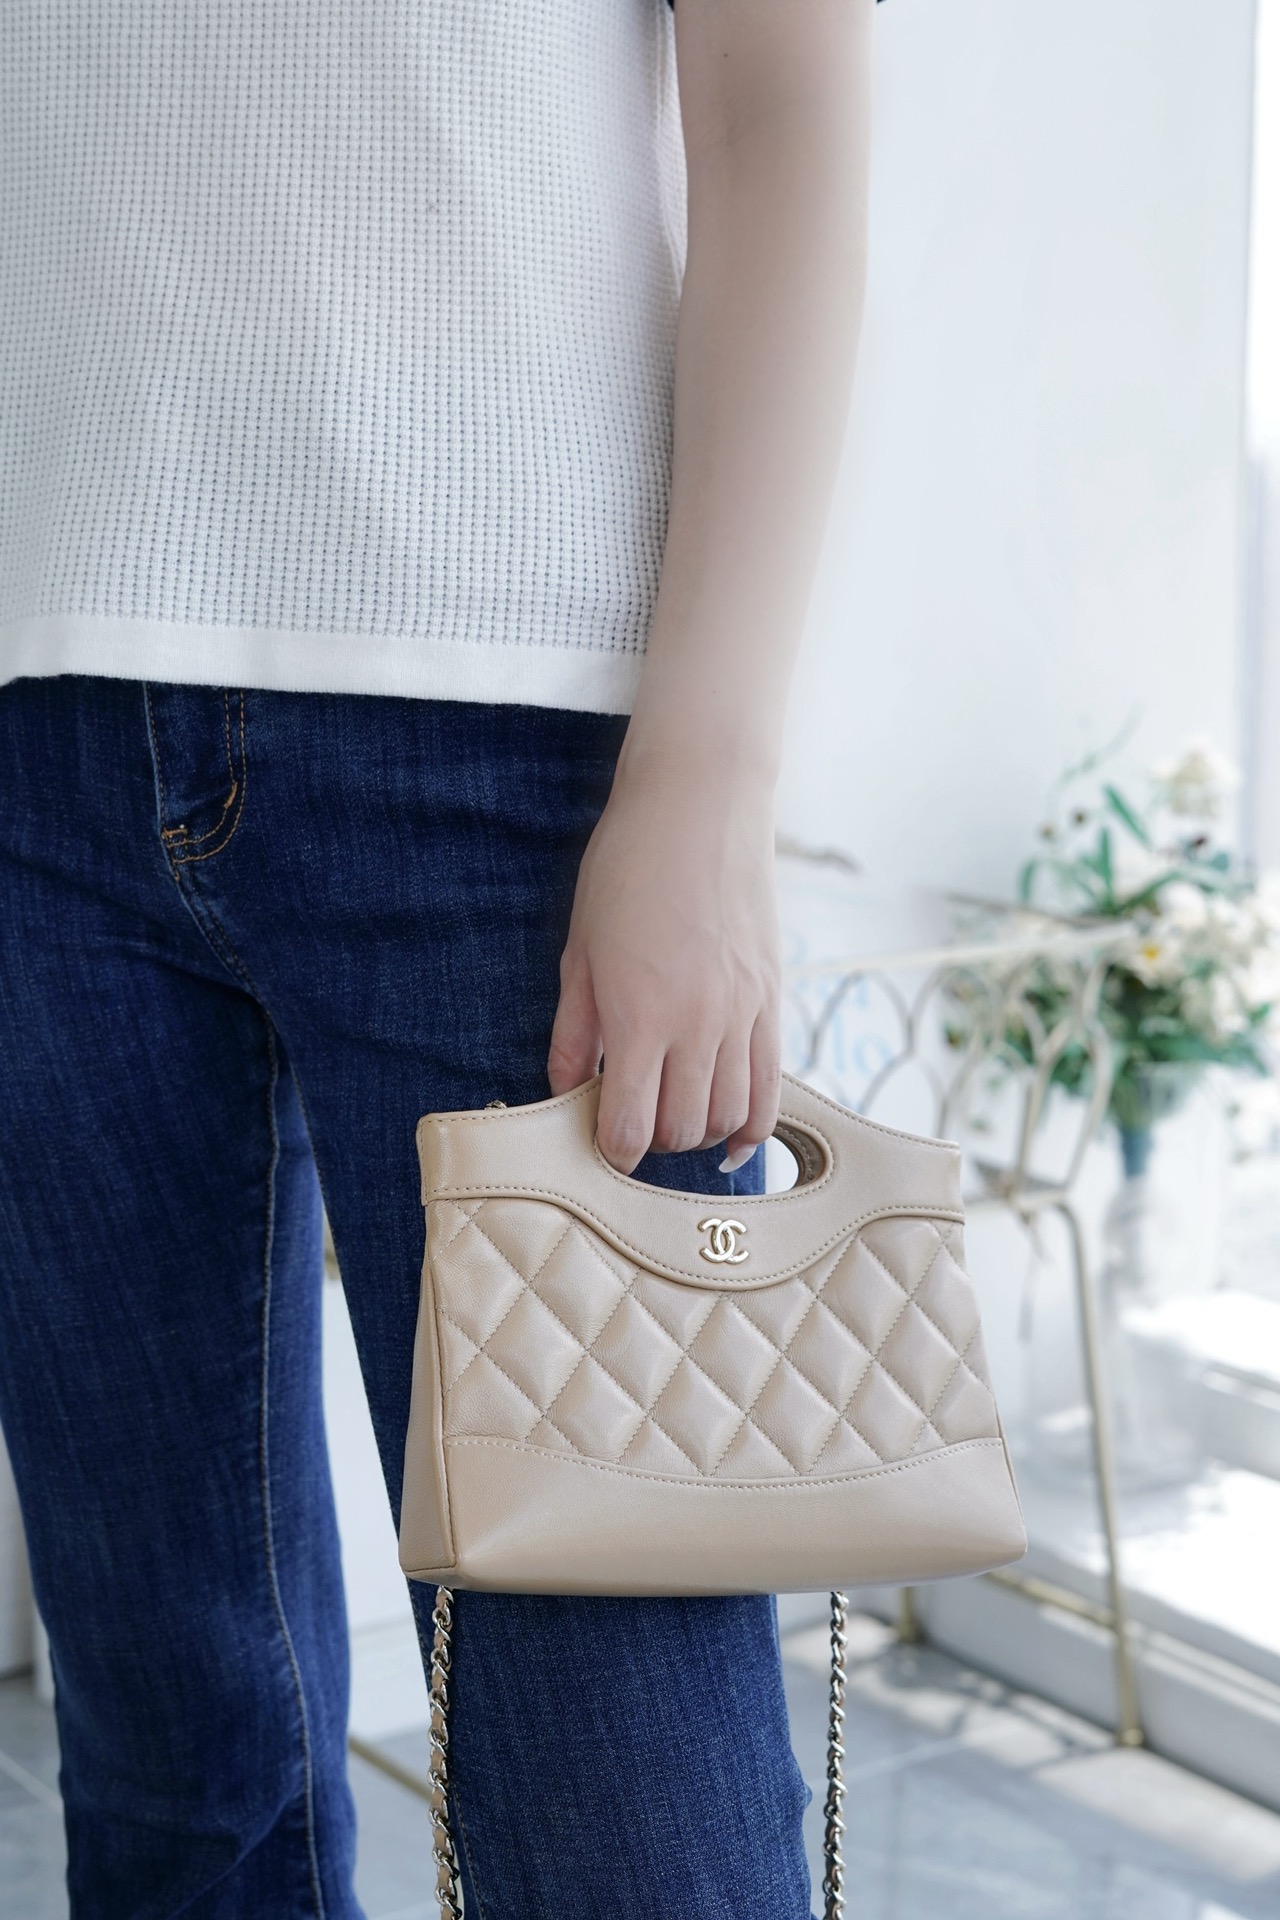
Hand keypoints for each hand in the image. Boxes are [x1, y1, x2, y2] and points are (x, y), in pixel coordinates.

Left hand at [547, 750, 781, 1174]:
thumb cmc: (626, 869)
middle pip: (682, 1131)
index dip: (613, 1152)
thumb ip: (574, 1031)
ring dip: (699, 1134)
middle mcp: (697, 1027)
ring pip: (730, 1118)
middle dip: (653, 1143)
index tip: (602, 1146)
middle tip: (633, 1125)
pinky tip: (733, 1136)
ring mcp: (742, 1017)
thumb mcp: (580, 950)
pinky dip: (754, 1125)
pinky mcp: (773, 1002)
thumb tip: (564, 1090)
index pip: (631, 1129)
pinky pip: (773, 1088)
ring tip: (675, 1119)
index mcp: (639, 1016)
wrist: (699, 808)